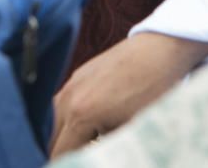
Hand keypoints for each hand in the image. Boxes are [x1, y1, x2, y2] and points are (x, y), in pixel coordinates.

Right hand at [51, 32, 207, 156]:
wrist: (158, 51)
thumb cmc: (153, 92)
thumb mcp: (133, 129)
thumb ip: (108, 147)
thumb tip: (95, 156)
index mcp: (81, 115)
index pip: (60, 153)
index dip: (65, 164)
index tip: (73, 164)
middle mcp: (67, 98)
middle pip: (49, 137)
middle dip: (58, 152)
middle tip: (71, 159)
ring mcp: (70, 84)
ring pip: (51, 120)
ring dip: (58, 136)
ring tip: (73, 148)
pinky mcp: (76, 76)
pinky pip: (59, 104)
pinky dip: (63, 120)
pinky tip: (79, 127)